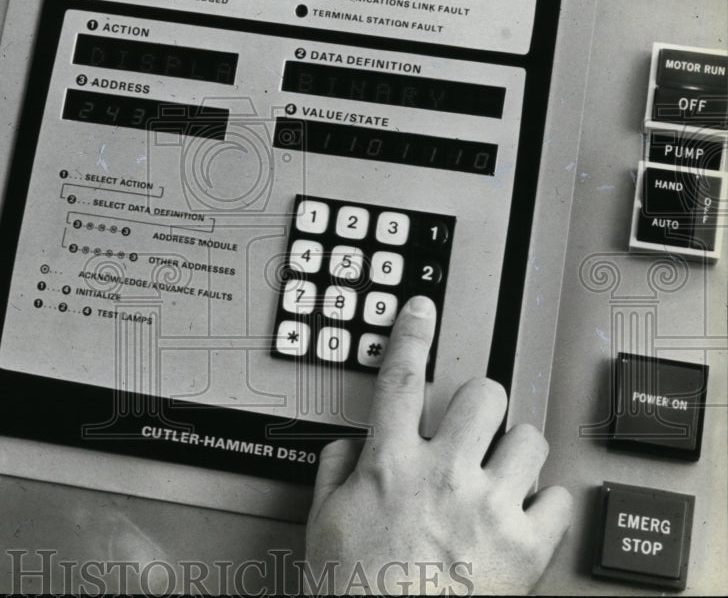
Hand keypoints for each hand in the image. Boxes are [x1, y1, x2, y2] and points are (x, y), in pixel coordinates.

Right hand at [304, 296, 571, 594]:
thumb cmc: (353, 592)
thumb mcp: (322, 523)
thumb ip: (335, 470)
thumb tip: (349, 445)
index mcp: (390, 463)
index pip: (400, 378)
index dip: (411, 334)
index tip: (422, 311)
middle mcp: (443, 475)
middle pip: (483, 394)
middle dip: (478, 404)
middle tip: (473, 425)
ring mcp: (489, 507)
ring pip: (530, 438)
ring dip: (516, 450)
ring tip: (503, 470)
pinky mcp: (525, 546)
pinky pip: (558, 497)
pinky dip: (546, 502)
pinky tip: (526, 512)